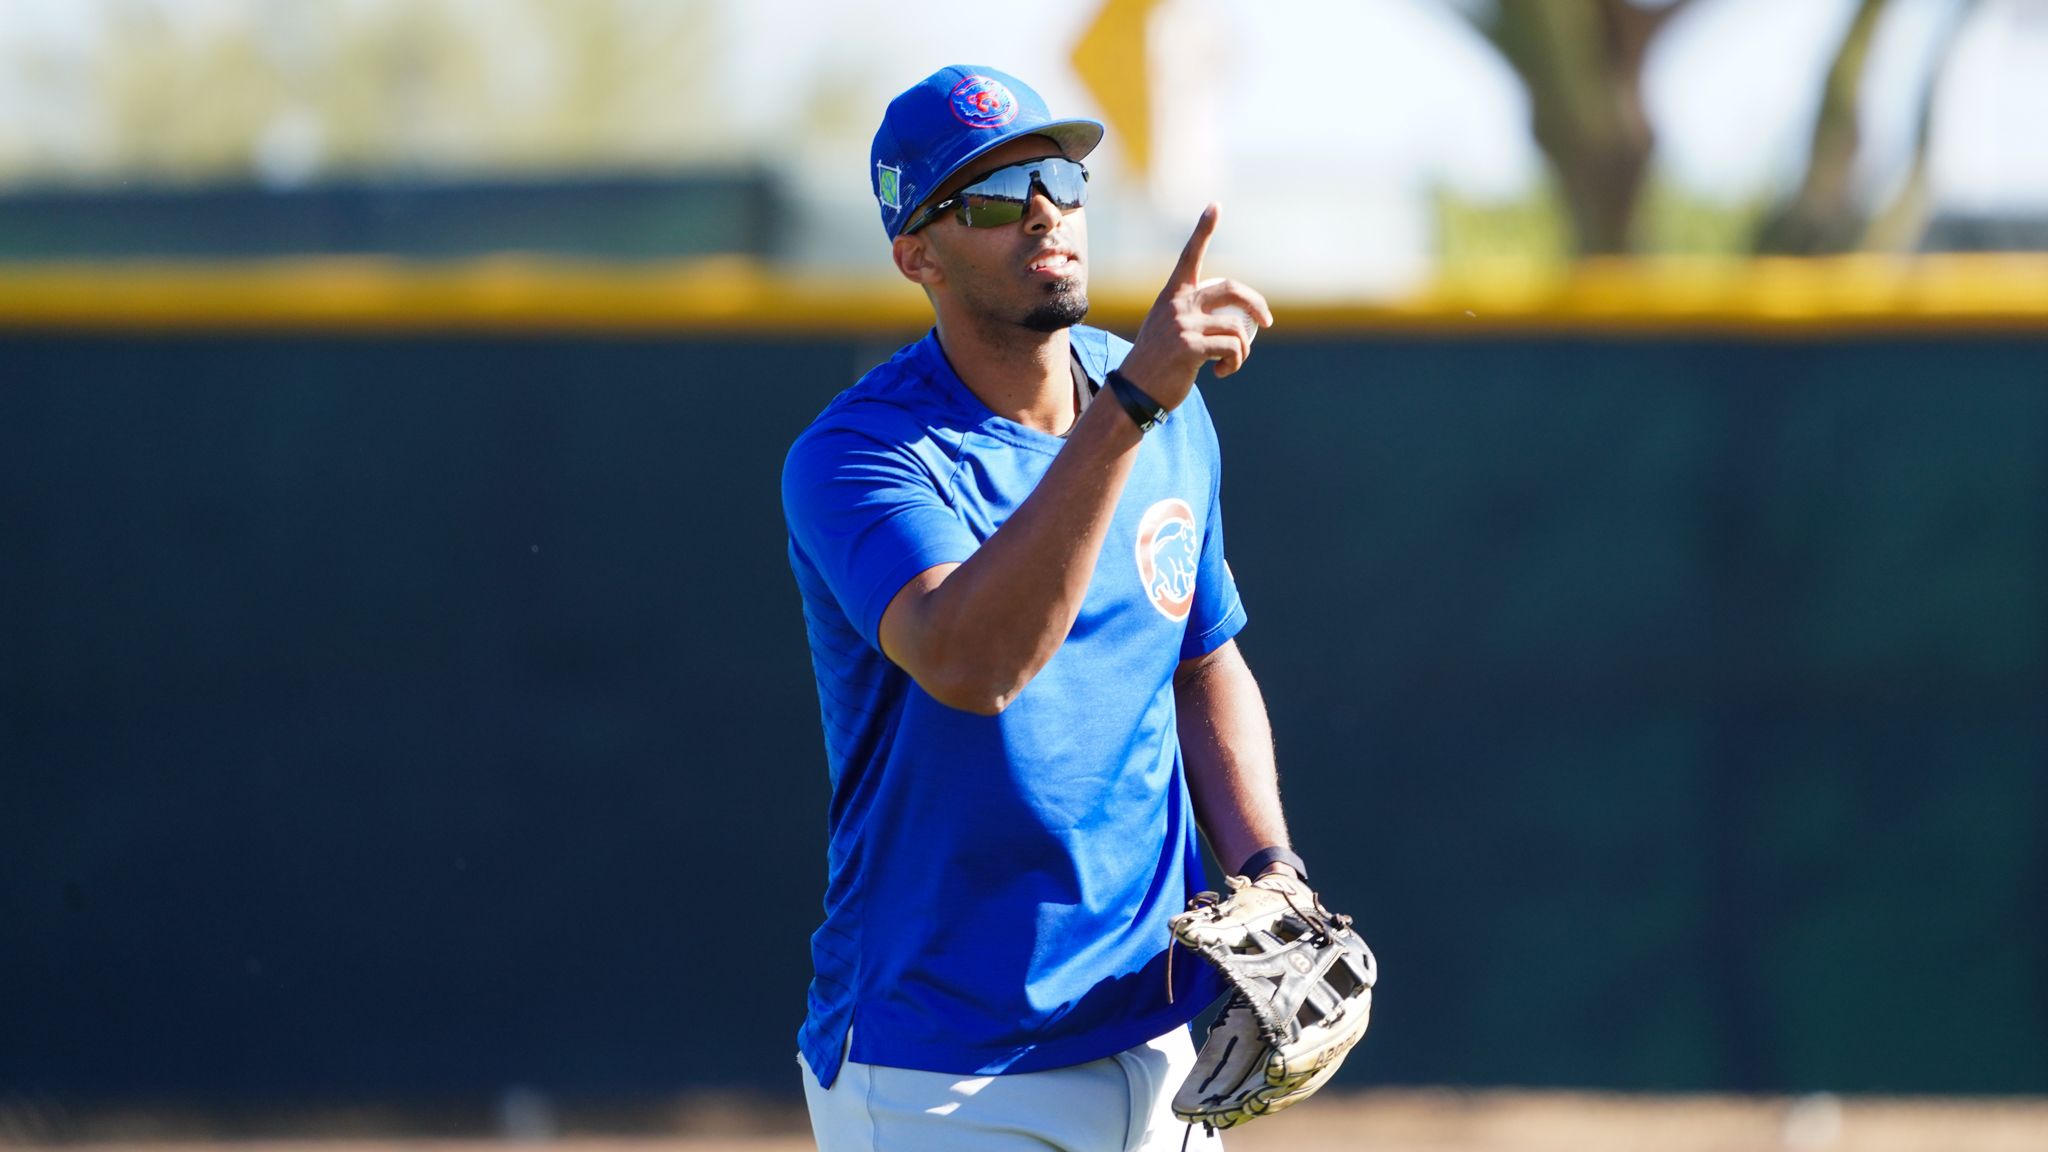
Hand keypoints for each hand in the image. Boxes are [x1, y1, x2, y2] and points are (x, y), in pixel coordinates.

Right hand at [1115, 203, 1273, 410]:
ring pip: (1237, 327)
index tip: (1216, 205)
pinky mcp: (1190, 347)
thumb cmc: (1156, 364)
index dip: (1204, 230)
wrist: (1134, 392)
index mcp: (1172, 296)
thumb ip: (1192, 317)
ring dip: (1243, 349)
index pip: (1190, 256)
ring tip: (1231, 363)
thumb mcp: (1168, 331)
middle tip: (1267, 322)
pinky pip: (1232, 348)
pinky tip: (1222, 373)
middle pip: (1230, 290)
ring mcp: (1183, 325)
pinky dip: (1235, 362)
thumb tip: (1230, 319)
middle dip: (1256, 303)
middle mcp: (1178, 305)